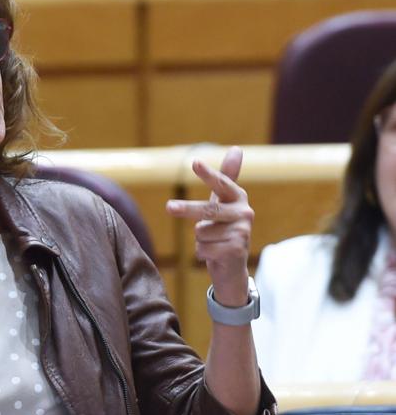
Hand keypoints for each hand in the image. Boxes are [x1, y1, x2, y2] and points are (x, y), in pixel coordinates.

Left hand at [166, 146, 253, 305]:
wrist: (233, 267)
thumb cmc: (224, 229)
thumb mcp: (223, 203)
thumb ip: (227, 177)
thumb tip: (236, 148)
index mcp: (238, 198)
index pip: (221, 184)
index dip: (208, 174)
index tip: (194, 163)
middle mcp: (245, 213)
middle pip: (207, 209)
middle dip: (186, 209)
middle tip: (169, 207)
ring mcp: (243, 232)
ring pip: (200, 232)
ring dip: (200, 241)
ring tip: (213, 244)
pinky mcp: (236, 250)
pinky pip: (202, 248)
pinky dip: (202, 254)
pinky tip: (215, 255)